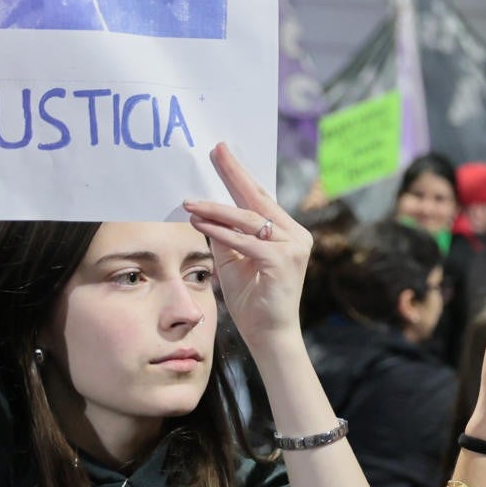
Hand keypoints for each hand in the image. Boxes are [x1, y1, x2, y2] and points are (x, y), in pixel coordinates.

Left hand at [183, 143, 312, 346]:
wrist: (270, 336)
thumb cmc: (253, 301)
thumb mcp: (236, 262)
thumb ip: (227, 237)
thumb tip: (207, 213)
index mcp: (288, 233)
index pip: (261, 199)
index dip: (240, 177)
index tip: (222, 155)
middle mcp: (296, 235)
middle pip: (259, 198)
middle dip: (234, 173)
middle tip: (216, 151)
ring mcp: (292, 247)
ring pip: (249, 219)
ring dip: (216, 209)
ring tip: (190, 202)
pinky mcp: (282, 261)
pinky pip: (245, 241)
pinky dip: (221, 231)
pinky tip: (200, 222)